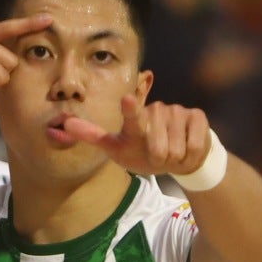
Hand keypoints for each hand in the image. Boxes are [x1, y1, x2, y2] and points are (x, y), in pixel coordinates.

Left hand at [59, 92, 214, 178]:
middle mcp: (155, 112)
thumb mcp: (118, 149)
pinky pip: (194, 146)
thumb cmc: (144, 154)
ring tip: (173, 153)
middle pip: (159, 148)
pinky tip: (188, 149)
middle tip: (159, 157)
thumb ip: (94, 136)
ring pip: (176, 149)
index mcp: (135, 122)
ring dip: (175, 159)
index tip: (127, 99)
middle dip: (160, 161)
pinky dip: (191, 155)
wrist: (180, 159)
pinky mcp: (196, 117)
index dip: (131, 109)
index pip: (131, 116)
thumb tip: (65, 124)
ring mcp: (177, 111)